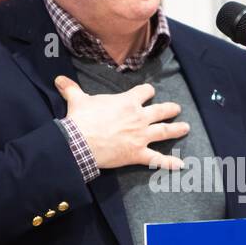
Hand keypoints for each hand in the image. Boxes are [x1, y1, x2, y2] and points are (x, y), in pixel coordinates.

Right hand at [55, 75, 189, 169]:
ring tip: (186, 128)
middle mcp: (139, 117)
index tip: (149, 92)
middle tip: (176, 109)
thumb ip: (71, 89)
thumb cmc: (81, 119)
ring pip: (165, 131)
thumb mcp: (77, 100)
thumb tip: (59, 79)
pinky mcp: (139, 154)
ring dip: (177, 129)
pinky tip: (181, 164)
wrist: (80, 142)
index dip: (147, 91)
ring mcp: (141, 136)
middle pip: (161, 110)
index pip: (144, 91)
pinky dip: (169, 162)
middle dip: (170, 109)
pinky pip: (158, 159)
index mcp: (128, 101)